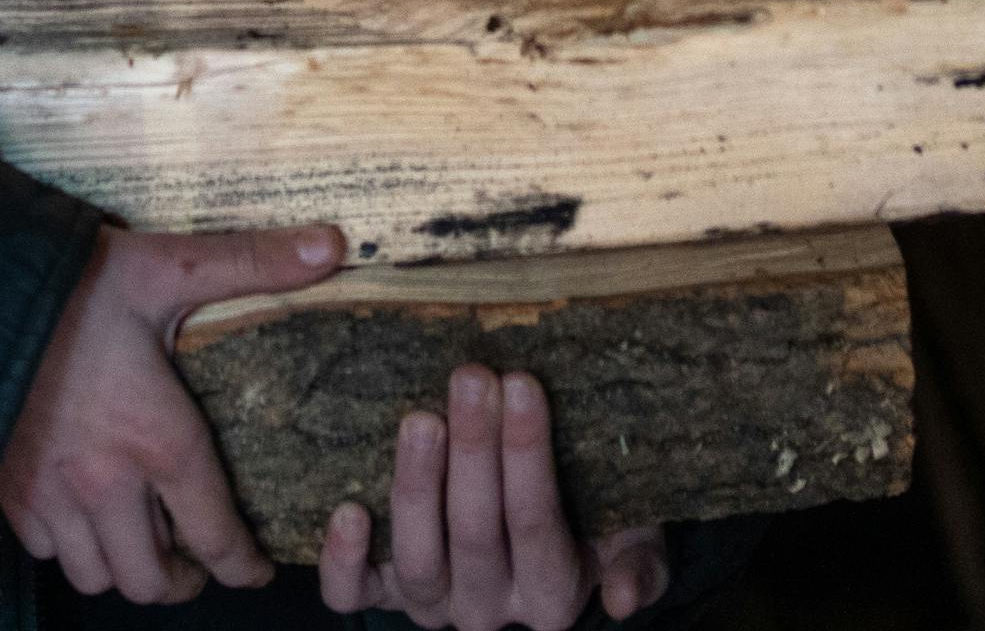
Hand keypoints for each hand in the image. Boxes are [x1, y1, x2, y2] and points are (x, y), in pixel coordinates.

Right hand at [0, 222, 342, 603]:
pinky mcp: (8, 489)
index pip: (214, 537)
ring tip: (145, 543)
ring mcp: (50, 494)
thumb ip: (251, 263)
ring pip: (97, 576)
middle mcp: (105, 483)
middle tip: (200, 560)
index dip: (244, 566)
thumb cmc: (72, 283)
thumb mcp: (169, 265)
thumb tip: (332, 246)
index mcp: (157, 439)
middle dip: (185, 582)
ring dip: (126, 570)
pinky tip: (86, 515)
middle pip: (151, 580)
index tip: (257, 568)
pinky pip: (48, 551)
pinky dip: (72, 548)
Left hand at [315, 365, 672, 628]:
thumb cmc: (592, 513)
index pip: (537, 525)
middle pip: (477, 536)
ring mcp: (431, 602)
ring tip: (421, 420)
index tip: (521, 383)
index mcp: (552, 593)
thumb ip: (640, 562)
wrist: (544, 527)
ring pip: (418, 563)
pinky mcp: (378, 595)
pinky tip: (347, 509)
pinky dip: (344, 561)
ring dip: (417, 487)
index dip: (527, 456)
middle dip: (475, 451)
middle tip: (472, 377)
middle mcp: (488, 607)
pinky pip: (352, 595)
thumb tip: (624, 597)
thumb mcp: (634, 533)